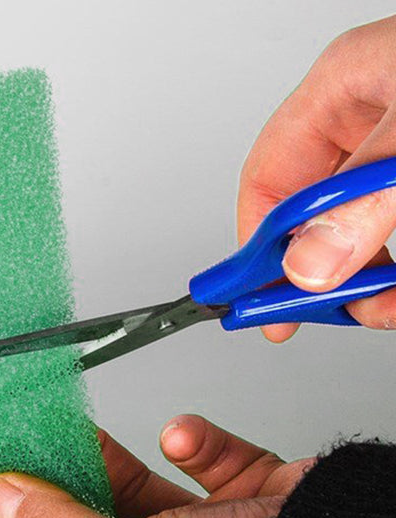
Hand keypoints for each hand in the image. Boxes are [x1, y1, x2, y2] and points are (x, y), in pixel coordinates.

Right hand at [239, 15, 395, 341]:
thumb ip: (368, 198)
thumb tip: (313, 261)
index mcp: (349, 88)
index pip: (269, 177)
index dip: (255, 243)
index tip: (252, 295)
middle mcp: (371, 125)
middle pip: (311, 218)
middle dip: (319, 274)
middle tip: (317, 314)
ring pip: (356, 241)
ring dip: (365, 286)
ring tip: (380, 305)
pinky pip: (393, 249)